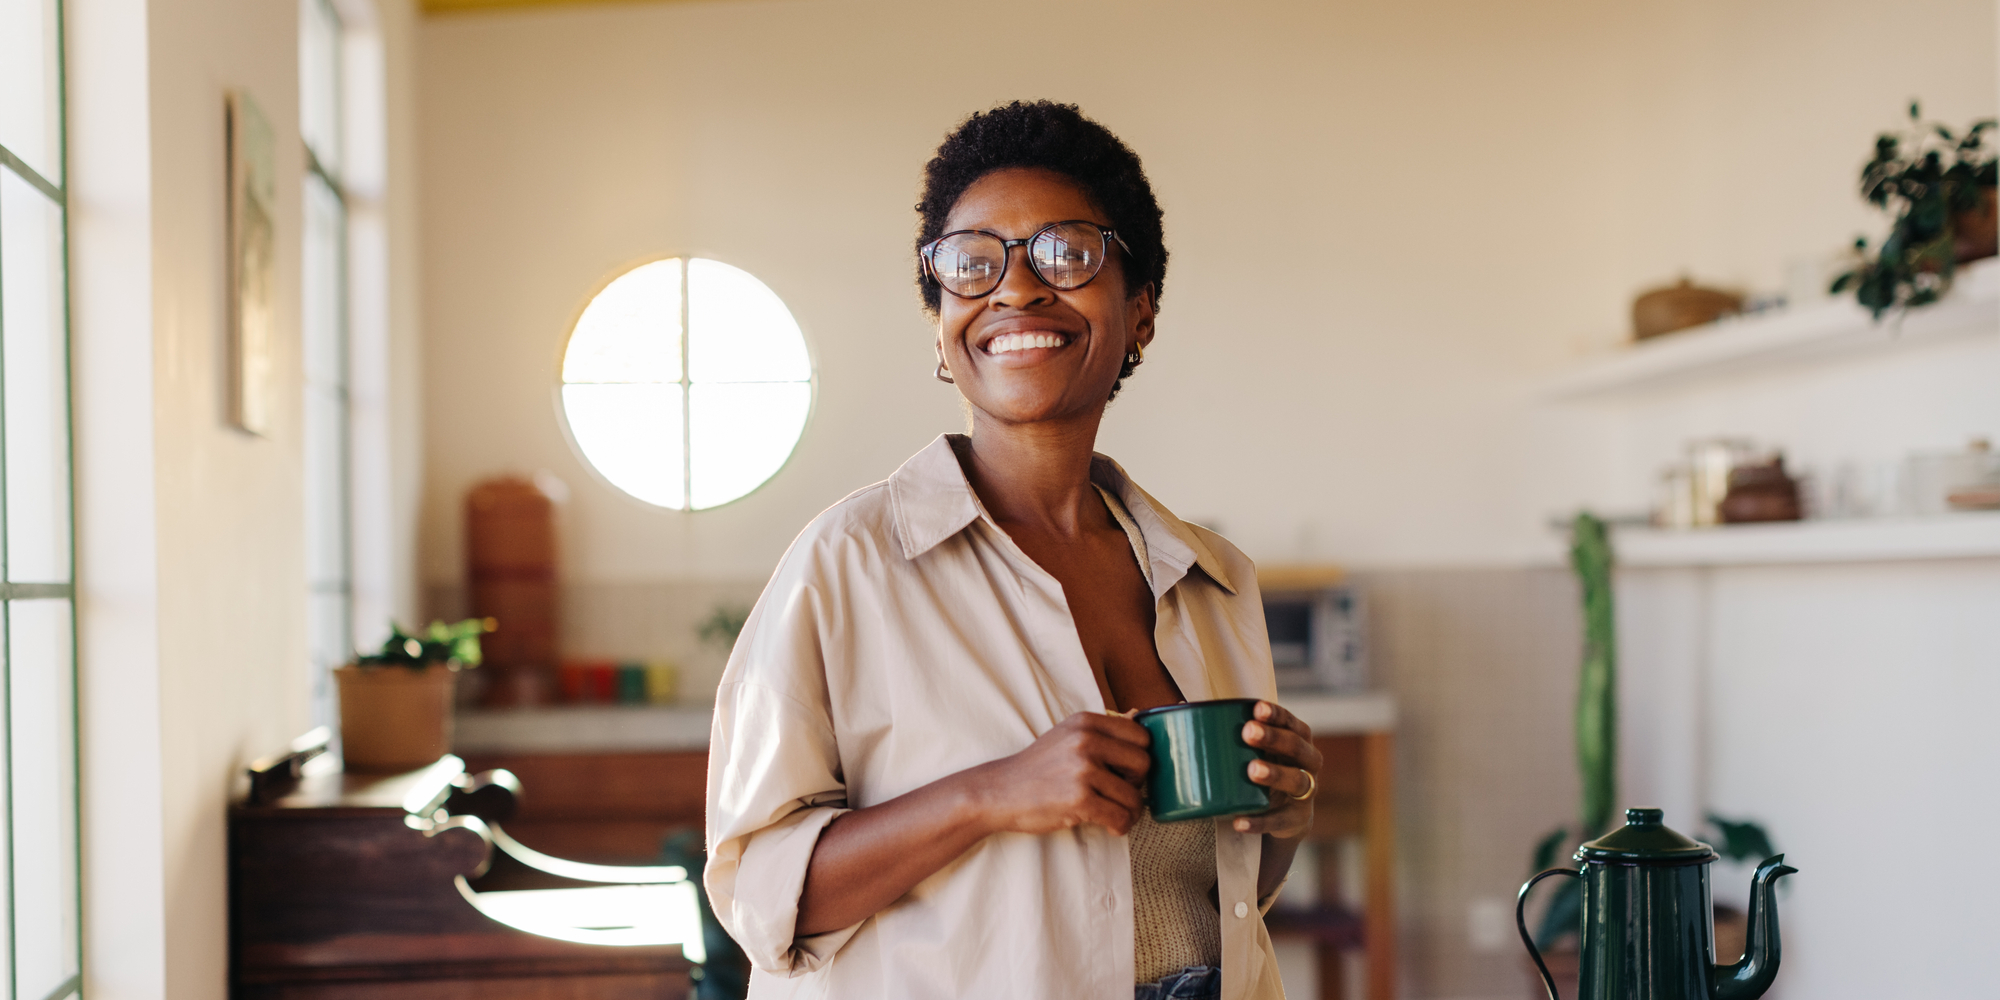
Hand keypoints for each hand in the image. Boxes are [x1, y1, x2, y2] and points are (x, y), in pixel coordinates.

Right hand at [969, 711, 1151, 835]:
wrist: (1000, 792)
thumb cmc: (1037, 768)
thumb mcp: (1068, 736)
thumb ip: (1102, 730)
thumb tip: (1137, 715)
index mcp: (1086, 722)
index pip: (1141, 736)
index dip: (1140, 756)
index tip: (1127, 770)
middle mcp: (1086, 741)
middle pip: (1143, 764)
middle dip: (1137, 784)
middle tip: (1120, 792)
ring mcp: (1083, 770)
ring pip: (1133, 796)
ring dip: (1130, 812)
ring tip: (1116, 814)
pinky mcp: (1079, 800)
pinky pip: (1120, 816)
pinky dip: (1120, 826)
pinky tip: (1110, 825)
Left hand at [1232, 701, 1320, 840]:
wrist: (1282, 819)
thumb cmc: (1264, 771)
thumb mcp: (1254, 752)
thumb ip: (1228, 731)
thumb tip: (1183, 706)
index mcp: (1298, 740)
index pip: (1291, 723)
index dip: (1277, 715)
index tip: (1256, 709)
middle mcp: (1308, 763)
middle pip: (1297, 747)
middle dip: (1274, 738)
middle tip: (1248, 732)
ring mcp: (1306, 793)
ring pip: (1296, 781)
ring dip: (1275, 774)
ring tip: (1251, 770)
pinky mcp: (1297, 820)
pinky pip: (1280, 821)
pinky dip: (1260, 821)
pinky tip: (1240, 821)